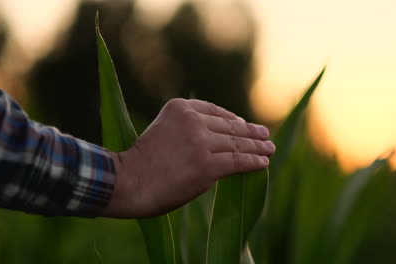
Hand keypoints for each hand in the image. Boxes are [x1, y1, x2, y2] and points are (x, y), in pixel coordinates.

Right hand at [102, 99, 274, 217]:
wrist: (125, 182)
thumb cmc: (139, 163)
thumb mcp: (161, 131)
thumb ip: (186, 130)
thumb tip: (217, 141)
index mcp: (179, 108)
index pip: (215, 110)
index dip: (233, 118)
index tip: (244, 123)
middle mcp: (192, 120)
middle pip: (229, 126)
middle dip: (250, 131)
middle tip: (265, 134)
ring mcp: (201, 142)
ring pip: (237, 143)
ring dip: (257, 146)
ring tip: (270, 149)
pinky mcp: (207, 166)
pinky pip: (237, 161)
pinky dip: (253, 162)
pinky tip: (263, 163)